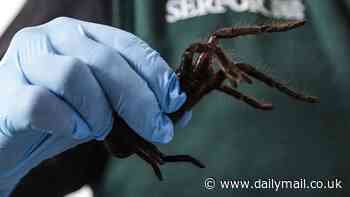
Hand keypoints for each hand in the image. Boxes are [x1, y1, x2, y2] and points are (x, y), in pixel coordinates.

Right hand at [0, 17, 189, 194]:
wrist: (13, 138)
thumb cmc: (62, 116)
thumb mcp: (106, 107)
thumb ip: (139, 106)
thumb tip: (182, 116)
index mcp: (82, 35)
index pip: (128, 45)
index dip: (156, 73)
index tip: (175, 102)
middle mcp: (53, 38)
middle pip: (106, 61)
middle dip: (139, 99)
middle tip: (157, 129)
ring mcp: (25, 60)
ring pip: (74, 76)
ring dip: (99, 111)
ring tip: (100, 129)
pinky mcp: (5, 91)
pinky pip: (40, 102)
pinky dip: (66, 121)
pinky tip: (73, 130)